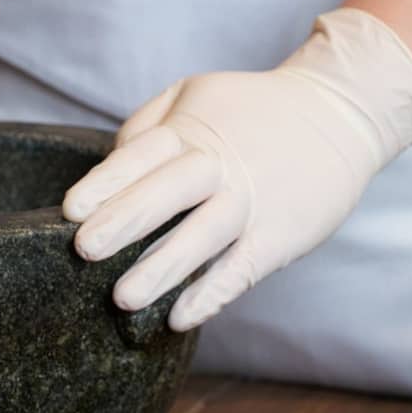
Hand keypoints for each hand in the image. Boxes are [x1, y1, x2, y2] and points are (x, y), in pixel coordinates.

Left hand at [63, 8, 411, 331]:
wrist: (340, 114)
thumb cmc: (252, 113)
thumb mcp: (197, 96)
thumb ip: (148, 127)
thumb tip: (108, 167)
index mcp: (193, 130)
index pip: (142, 155)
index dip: (107, 182)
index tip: (72, 210)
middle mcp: (219, 165)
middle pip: (169, 191)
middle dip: (126, 220)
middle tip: (85, 249)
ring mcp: (251, 202)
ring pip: (203, 235)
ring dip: (164, 267)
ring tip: (124, 298)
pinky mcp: (278, 236)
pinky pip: (241, 268)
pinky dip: (211, 293)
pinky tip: (180, 317)